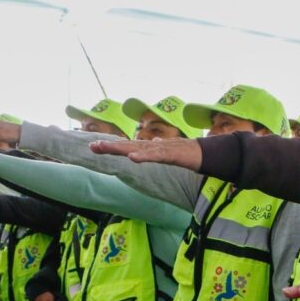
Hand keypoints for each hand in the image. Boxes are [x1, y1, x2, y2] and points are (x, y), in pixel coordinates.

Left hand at [89, 138, 203, 170]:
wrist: (206, 152)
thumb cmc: (188, 152)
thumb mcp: (169, 152)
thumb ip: (159, 149)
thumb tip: (151, 142)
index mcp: (151, 148)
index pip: (128, 147)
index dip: (112, 146)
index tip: (95, 146)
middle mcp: (153, 146)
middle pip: (129, 146)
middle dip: (110, 146)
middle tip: (92, 146)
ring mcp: (161, 149)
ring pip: (138, 149)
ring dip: (121, 149)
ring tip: (105, 148)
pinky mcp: (171, 154)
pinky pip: (156, 156)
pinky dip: (144, 156)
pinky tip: (132, 158)